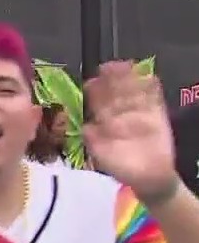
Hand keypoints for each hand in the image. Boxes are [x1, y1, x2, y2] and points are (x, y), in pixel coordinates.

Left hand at [82, 61, 177, 199]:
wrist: (148, 177)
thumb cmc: (121, 167)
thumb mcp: (101, 155)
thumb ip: (93, 140)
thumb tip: (85, 126)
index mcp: (105, 121)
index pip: (99, 102)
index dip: (95, 91)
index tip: (91, 81)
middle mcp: (121, 113)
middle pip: (116, 92)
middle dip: (112, 79)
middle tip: (108, 66)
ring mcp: (139, 112)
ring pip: (134, 91)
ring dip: (131, 78)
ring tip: (127, 66)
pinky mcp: (157, 114)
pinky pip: (154, 99)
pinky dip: (152, 88)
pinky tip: (150, 77)